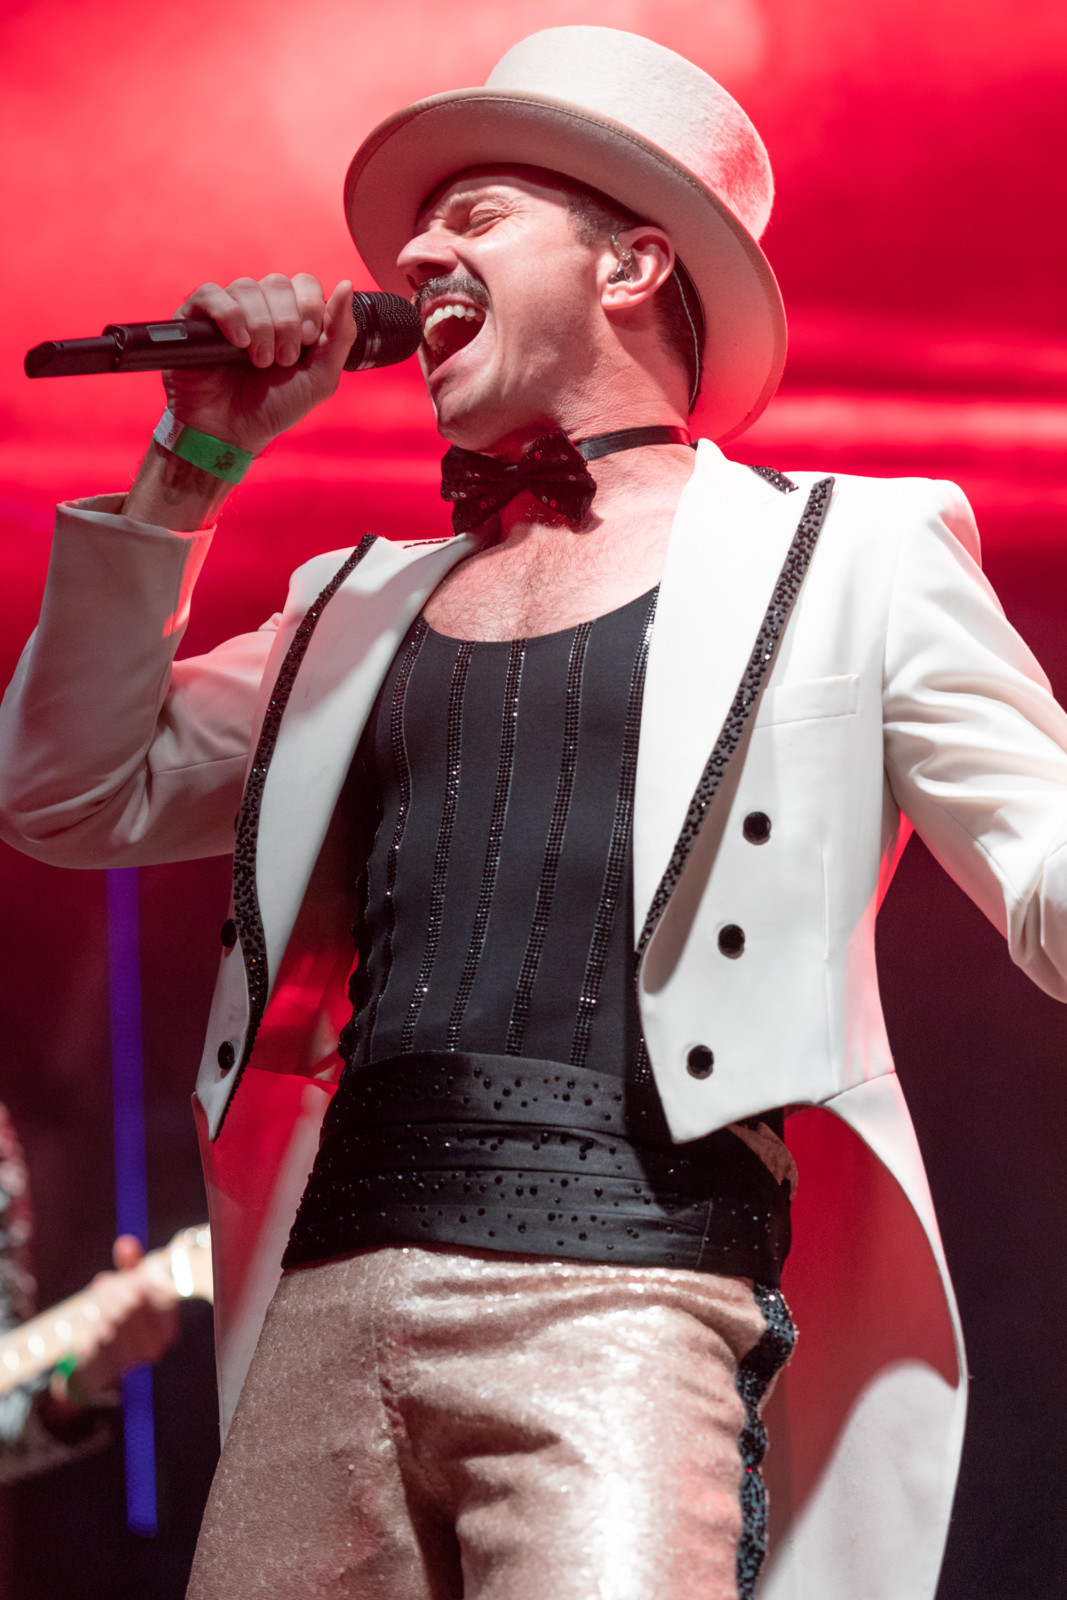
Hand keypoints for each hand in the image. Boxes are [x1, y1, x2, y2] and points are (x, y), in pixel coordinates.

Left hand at [48, 1235, 179, 1412]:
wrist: (98, 1362)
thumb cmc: (121, 1316)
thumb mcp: (130, 1287)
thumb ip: (131, 1264)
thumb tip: (125, 1243)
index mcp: (169, 1323)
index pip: (159, 1292)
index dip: (139, 1279)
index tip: (127, 1276)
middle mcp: (157, 1343)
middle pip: (133, 1301)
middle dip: (115, 1287)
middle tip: (104, 1283)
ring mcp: (133, 1357)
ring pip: (114, 1315)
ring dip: (101, 1301)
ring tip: (98, 1298)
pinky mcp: (109, 1365)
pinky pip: (99, 1331)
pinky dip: (95, 1319)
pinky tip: (95, 1318)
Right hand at [161, 273, 360, 454]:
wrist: (232, 434)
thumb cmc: (273, 409)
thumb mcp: (319, 378)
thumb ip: (339, 335)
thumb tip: (346, 285)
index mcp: (289, 317)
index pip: (303, 282)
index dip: (309, 305)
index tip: (309, 340)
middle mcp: (258, 309)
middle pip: (278, 283)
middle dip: (287, 324)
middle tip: (283, 360)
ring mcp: (226, 311)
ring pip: (247, 287)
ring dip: (261, 327)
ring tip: (259, 361)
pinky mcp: (194, 318)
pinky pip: (211, 294)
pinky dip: (229, 316)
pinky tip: (239, 343)